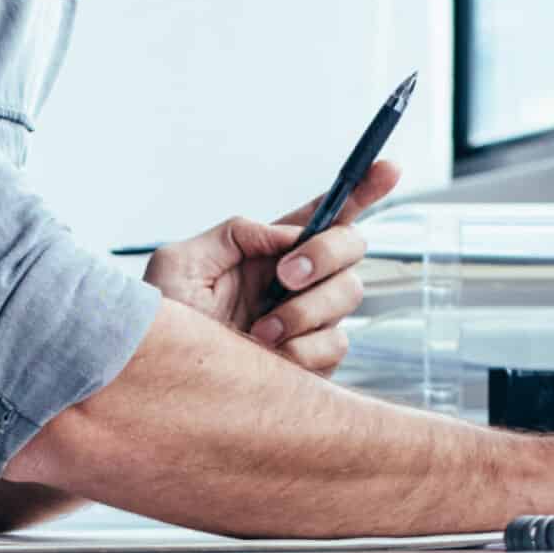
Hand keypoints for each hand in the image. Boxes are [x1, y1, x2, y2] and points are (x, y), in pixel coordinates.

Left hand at [142, 160, 402, 377]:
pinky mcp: (317, 359)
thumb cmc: (163, 325)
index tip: (389, 168)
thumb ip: (235, 234)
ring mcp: (312, 319)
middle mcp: (299, 280)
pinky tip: (270, 355)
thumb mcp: (180, 262)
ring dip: (304, 310)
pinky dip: (303, 348)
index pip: (325, 213)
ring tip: (258, 331)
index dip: (363, 189)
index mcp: (270, 250)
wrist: (166, 384)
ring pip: (348, 294)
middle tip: (286, 276)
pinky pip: (335, 343)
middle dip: (326, 254)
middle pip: (352, 246)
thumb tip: (288, 236)